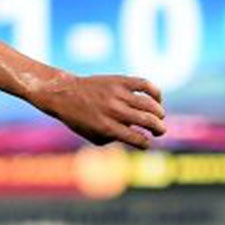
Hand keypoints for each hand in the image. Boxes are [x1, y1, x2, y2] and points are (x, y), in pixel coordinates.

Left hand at [34, 75, 165, 148]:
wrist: (64, 93)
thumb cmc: (78, 118)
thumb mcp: (92, 135)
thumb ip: (113, 138)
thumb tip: (136, 135)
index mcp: (106, 127)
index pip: (136, 138)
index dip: (145, 143)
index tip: (147, 143)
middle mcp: (114, 111)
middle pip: (147, 121)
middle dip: (159, 129)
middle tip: (160, 131)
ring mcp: (118, 94)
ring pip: (150, 104)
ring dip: (159, 113)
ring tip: (158, 117)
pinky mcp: (120, 80)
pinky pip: (145, 84)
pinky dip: (156, 92)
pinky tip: (156, 99)